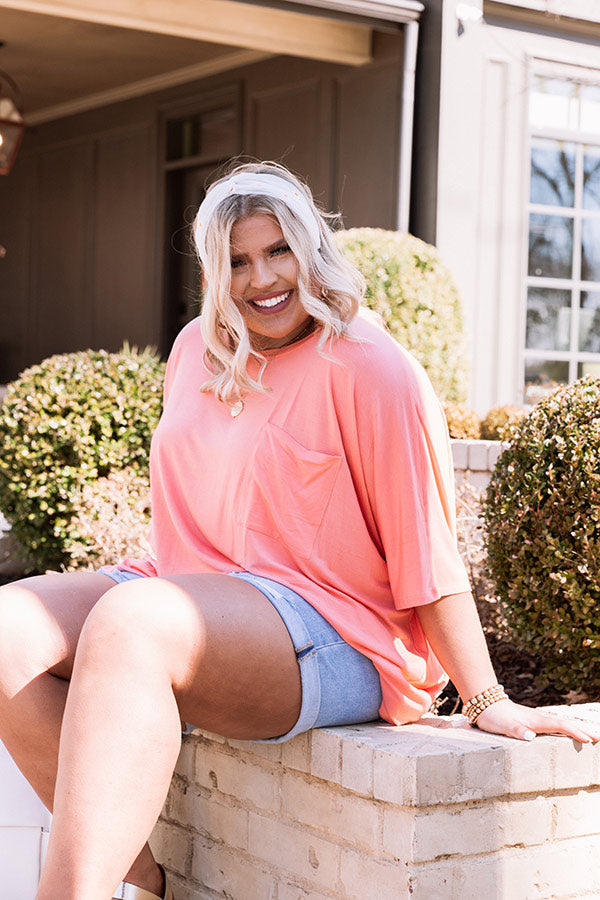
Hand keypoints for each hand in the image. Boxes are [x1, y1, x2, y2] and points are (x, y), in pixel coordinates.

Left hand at [474, 699, 599, 742]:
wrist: (484, 703)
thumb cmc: (494, 716)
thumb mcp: (504, 725)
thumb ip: (517, 730)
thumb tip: (530, 737)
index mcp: (536, 721)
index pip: (560, 726)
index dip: (574, 733)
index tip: (588, 739)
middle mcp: (538, 719)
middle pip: (565, 724)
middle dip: (582, 730)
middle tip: (598, 738)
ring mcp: (535, 720)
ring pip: (560, 725)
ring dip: (575, 730)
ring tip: (589, 736)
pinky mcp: (530, 722)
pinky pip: (552, 726)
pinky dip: (564, 730)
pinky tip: (565, 734)